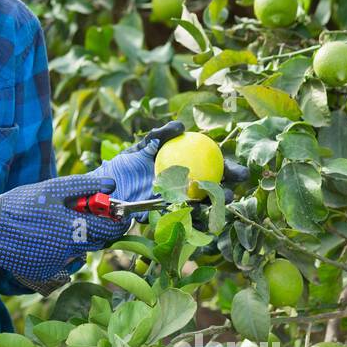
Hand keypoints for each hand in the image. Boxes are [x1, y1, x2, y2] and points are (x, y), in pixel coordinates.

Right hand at [0, 173, 131, 294]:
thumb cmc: (19, 204)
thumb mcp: (50, 189)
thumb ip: (83, 186)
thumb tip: (111, 185)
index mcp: (72, 225)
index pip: (110, 228)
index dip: (119, 221)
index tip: (120, 215)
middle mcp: (68, 248)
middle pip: (98, 241)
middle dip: (98, 228)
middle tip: (88, 216)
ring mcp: (58, 262)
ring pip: (81, 250)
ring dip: (78, 238)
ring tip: (58, 224)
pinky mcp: (47, 271)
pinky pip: (64, 260)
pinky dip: (61, 249)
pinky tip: (44, 239)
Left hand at [95, 120, 250, 225]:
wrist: (108, 191)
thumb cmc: (125, 166)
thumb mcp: (141, 147)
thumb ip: (160, 135)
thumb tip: (180, 126)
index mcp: (185, 167)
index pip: (213, 167)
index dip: (230, 170)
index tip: (237, 172)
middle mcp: (185, 186)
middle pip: (214, 190)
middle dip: (228, 192)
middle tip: (231, 190)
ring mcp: (178, 203)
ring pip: (203, 207)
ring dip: (214, 208)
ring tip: (218, 205)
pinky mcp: (168, 218)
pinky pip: (185, 220)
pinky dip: (194, 219)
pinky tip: (199, 217)